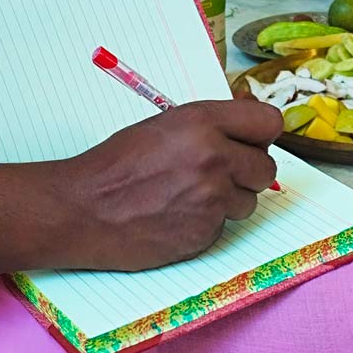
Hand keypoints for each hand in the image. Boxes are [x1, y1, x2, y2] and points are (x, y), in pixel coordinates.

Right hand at [29, 100, 281, 270]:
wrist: (83, 209)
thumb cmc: (117, 164)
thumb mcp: (165, 125)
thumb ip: (210, 124)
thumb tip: (248, 118)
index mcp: (203, 122)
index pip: (268, 122)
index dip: (261, 133)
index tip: (252, 140)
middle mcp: (214, 158)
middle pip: (266, 167)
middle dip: (247, 171)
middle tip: (219, 172)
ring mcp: (212, 199)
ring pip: (248, 201)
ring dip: (228, 200)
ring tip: (189, 195)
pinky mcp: (205, 234)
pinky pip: (224, 227)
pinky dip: (207, 223)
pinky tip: (177, 215)